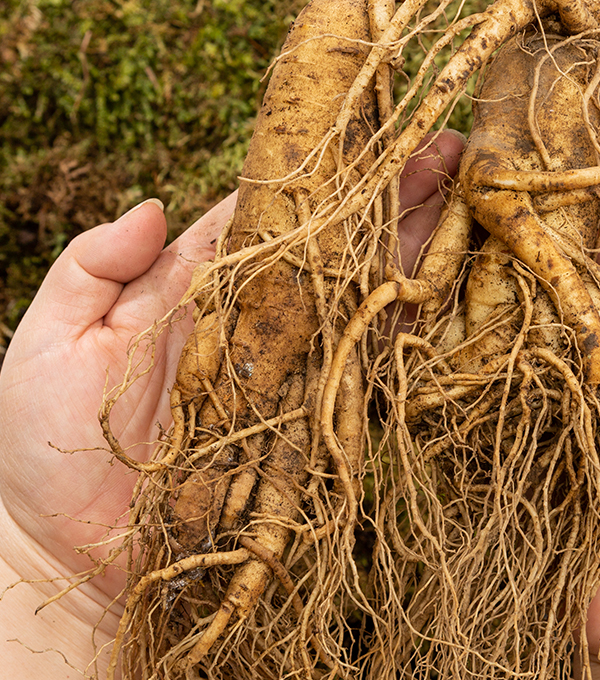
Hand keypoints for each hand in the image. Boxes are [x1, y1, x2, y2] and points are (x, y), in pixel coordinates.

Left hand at [0, 131, 463, 679]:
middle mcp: (261, 312)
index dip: (322, 169)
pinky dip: (413, 317)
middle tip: (449, 147)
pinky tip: (455, 277)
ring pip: (366, 287)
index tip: (369, 129)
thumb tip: (154, 205)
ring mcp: (294, 360)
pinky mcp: (314, 412)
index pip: (276, 209)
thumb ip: (92, 267)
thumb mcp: (50, 342)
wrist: (78, 550)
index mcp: (204, 281)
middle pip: (337, 240)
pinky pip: (370, 358)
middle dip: (392, 192)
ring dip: (418, 241)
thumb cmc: (48, 447)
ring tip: (470, 193)